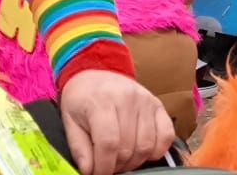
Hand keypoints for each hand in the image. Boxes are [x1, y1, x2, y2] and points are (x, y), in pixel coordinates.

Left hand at [60, 68, 174, 174]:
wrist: (94, 72)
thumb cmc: (80, 99)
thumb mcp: (69, 121)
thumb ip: (78, 148)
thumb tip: (89, 171)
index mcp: (102, 102)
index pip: (109, 143)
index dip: (103, 166)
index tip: (97, 174)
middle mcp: (128, 99)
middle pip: (128, 147)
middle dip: (116, 166)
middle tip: (106, 166)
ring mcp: (146, 101)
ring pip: (147, 145)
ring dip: (134, 161)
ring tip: (121, 160)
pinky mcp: (158, 104)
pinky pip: (166, 135)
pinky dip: (157, 151)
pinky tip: (142, 152)